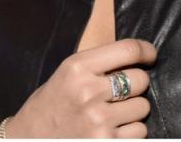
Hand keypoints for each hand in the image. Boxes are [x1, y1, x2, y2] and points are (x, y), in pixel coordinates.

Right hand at [6, 38, 155, 138]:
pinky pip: (140, 131)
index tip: (149, 54)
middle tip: (119, 91)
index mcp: (76, 67)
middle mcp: (88, 91)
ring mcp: (99, 119)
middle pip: (140, 79)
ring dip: (133, 110)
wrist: (31, 138)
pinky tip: (110, 129)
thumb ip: (95, 66)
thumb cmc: (50, 105)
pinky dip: (130, 131)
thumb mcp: (65, 75)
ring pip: (143, 107)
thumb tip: (136, 58)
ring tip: (110, 113)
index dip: (145, 50)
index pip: (127, 49)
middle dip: (135, 84)